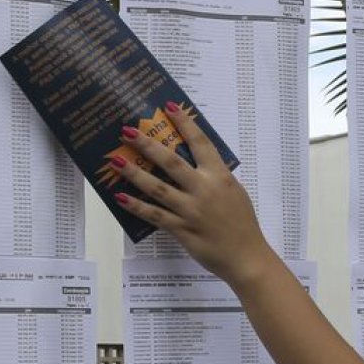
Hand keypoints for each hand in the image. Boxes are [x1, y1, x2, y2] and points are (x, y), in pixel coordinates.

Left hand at [112, 102, 282, 286]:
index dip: (185, 123)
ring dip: (135, 173)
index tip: (169, 107)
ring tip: (116, 161)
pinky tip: (120, 198)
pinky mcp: (182, 229)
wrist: (246, 257)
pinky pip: (155, 215)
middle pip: (171, 162)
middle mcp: (204, 189)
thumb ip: (214, 177)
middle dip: (148, 145)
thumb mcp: (234, 191)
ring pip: (157, 188)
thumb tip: (193, 162)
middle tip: (128, 131)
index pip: (200, 143)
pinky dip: (137, 206)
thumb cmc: (242, 223)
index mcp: (220, 176)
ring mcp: (191, 210)